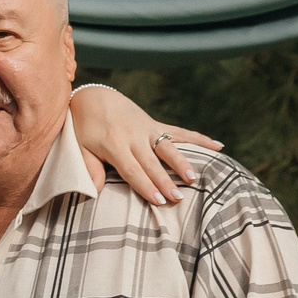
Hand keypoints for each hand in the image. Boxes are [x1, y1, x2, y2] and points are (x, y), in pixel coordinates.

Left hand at [68, 85, 220, 205]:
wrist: (94, 97)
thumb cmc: (84, 128)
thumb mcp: (79, 148)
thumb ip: (89, 169)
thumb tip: (95, 192)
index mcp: (114, 145)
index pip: (132, 170)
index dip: (145, 186)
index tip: (158, 200)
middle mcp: (133, 136)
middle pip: (152, 162)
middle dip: (166, 180)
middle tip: (178, 197)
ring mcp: (147, 129)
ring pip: (168, 147)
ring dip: (182, 162)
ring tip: (194, 177)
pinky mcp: (156, 124)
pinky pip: (180, 132)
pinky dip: (199, 139)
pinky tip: (218, 146)